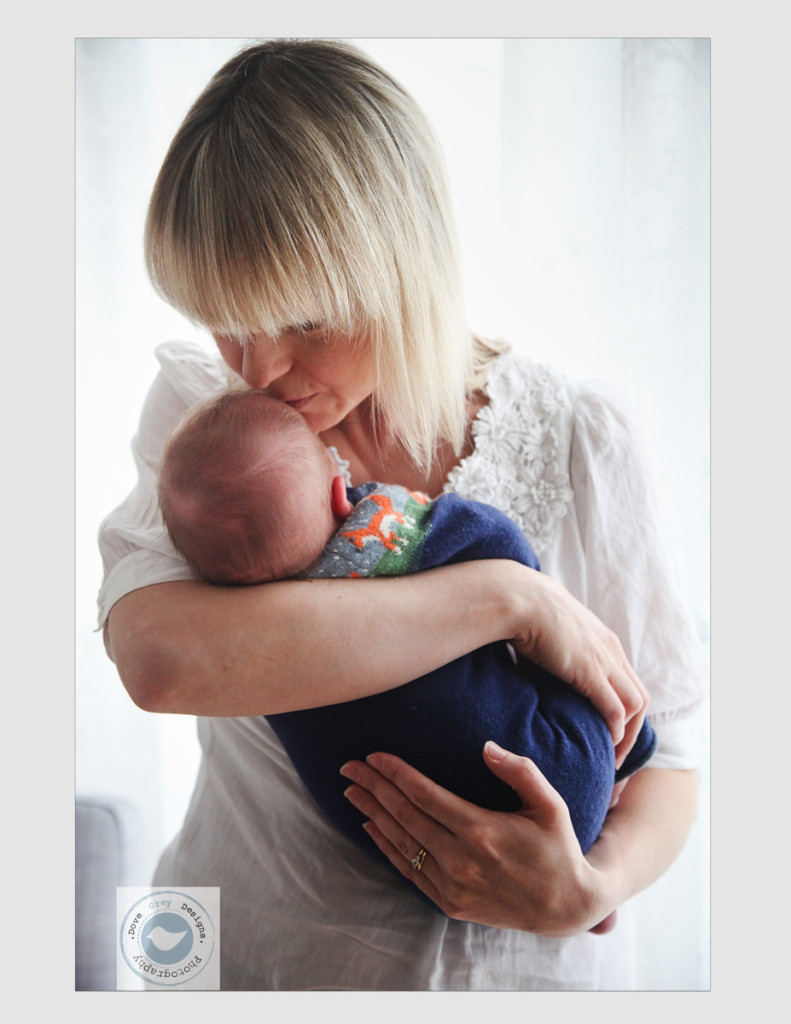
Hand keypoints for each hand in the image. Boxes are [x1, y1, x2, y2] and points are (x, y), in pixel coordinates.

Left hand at [340, 741, 614, 935]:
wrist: (567, 906)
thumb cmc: (558, 847)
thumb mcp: (550, 805)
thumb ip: (520, 771)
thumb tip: (486, 747)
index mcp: (482, 830)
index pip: (424, 795)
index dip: (395, 773)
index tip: (373, 756)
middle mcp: (461, 860)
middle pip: (404, 816)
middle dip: (373, 788)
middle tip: (348, 767)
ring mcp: (453, 886)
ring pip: (401, 843)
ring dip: (372, 815)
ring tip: (351, 792)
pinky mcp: (450, 904)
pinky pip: (409, 871)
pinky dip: (386, 847)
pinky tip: (371, 827)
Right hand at [508, 567, 649, 766]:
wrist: (521, 599)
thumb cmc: (526, 613)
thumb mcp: (550, 634)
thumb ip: (555, 655)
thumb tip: (539, 677)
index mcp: (603, 641)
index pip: (628, 682)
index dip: (624, 710)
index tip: (609, 731)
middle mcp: (611, 650)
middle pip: (640, 697)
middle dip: (633, 729)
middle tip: (615, 753)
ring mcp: (605, 660)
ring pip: (636, 706)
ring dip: (627, 735)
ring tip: (611, 756)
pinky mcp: (592, 672)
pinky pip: (616, 709)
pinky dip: (615, 730)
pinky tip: (605, 743)